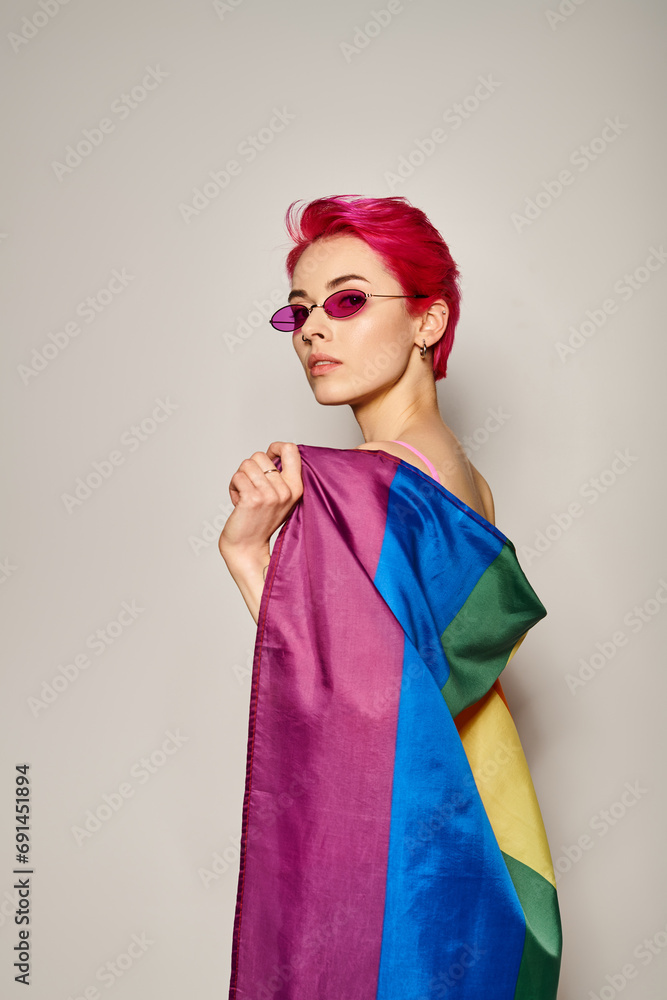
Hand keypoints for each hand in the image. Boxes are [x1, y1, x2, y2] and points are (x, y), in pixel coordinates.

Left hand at [218, 441, 302, 561]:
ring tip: (245, 495)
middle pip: (260, 455)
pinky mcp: (253, 499)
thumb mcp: (280, 497)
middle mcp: (286, 490)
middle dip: (250, 468)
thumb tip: (272, 451)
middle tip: (252, 487)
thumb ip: (280, 476)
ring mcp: (270, 495)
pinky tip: (238, 501)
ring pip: (246, 464)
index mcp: (296, 487)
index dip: (275, 447)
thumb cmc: (260, 520)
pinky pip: (237, 477)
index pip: (291, 449)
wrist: (247, 547)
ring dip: (240, 478)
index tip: (268, 455)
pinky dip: (233, 487)